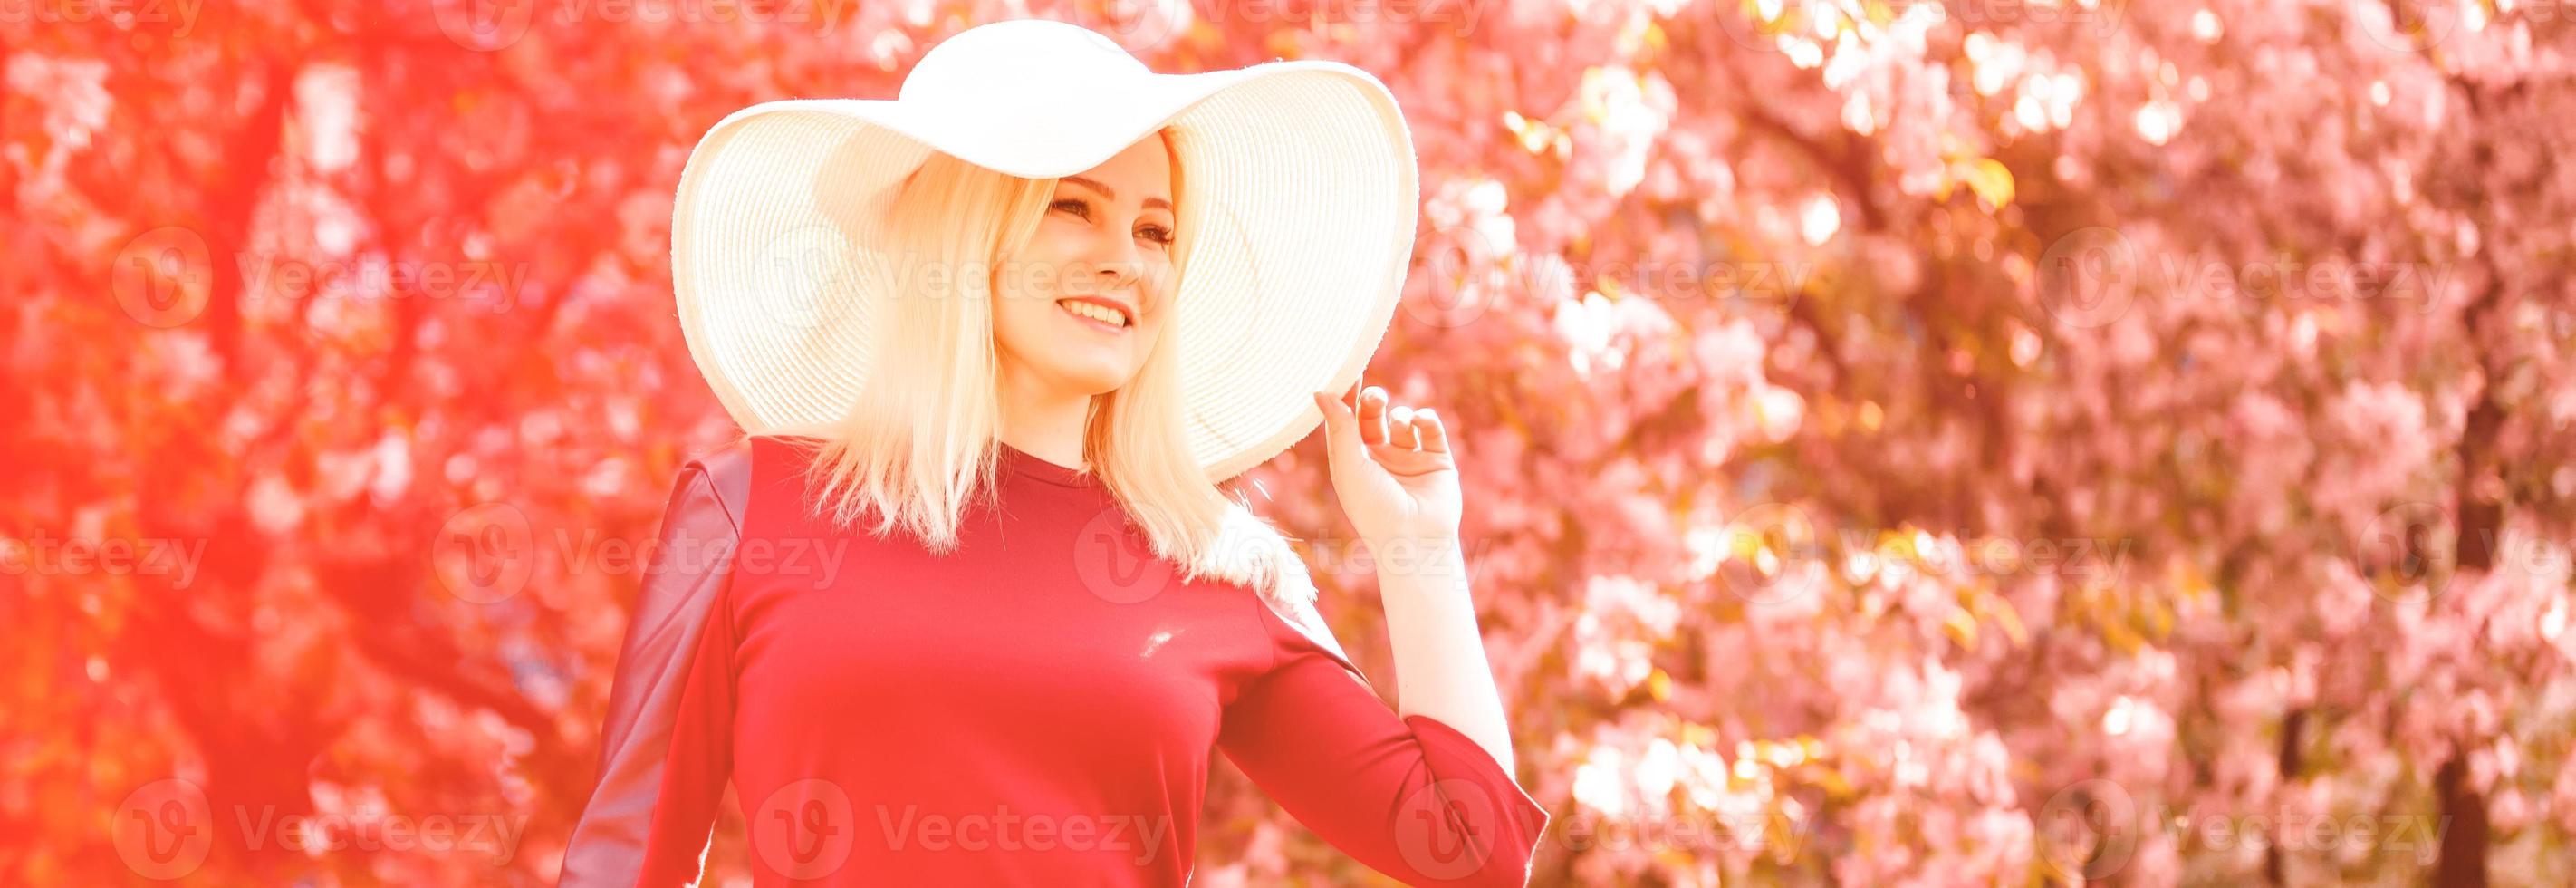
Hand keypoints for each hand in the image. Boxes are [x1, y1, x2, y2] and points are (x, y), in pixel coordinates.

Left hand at [1311, 379, 1462, 553]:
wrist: (1415, 539)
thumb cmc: (1373, 507)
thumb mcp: (1349, 465)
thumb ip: (1338, 426)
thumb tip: (1320, 391)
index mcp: (1353, 462)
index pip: (1346, 422)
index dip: (1345, 398)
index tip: (1347, 373)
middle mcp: (1379, 460)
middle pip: (1372, 418)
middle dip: (1372, 402)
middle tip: (1374, 396)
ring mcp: (1409, 459)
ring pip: (1403, 421)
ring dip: (1400, 414)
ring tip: (1401, 423)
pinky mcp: (1437, 461)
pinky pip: (1431, 429)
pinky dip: (1425, 419)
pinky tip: (1419, 423)